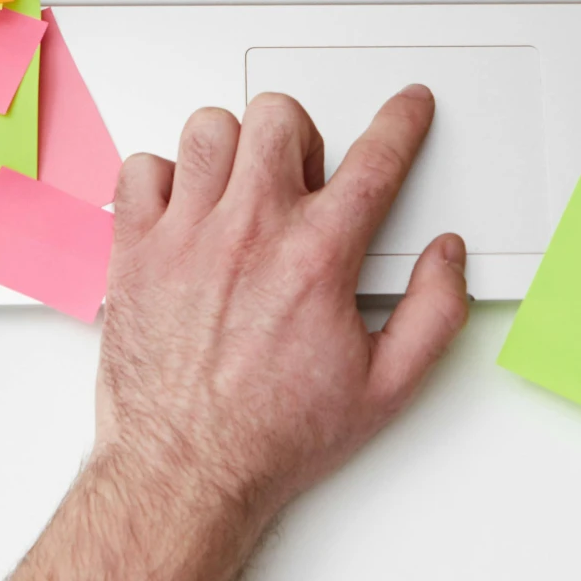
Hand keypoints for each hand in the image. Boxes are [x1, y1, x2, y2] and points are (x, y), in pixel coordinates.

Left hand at [94, 87, 467, 527]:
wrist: (185, 473)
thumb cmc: (273, 436)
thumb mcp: (386, 390)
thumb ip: (433, 314)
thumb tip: (446, 258)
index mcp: (317, 259)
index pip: (375, 160)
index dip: (401, 122)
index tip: (408, 107)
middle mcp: (250, 232)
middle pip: (279, 118)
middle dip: (302, 136)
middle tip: (302, 180)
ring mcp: (186, 236)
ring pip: (209, 128)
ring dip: (233, 150)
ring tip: (241, 190)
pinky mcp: (134, 250)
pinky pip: (141, 170)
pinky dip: (163, 180)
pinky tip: (184, 213)